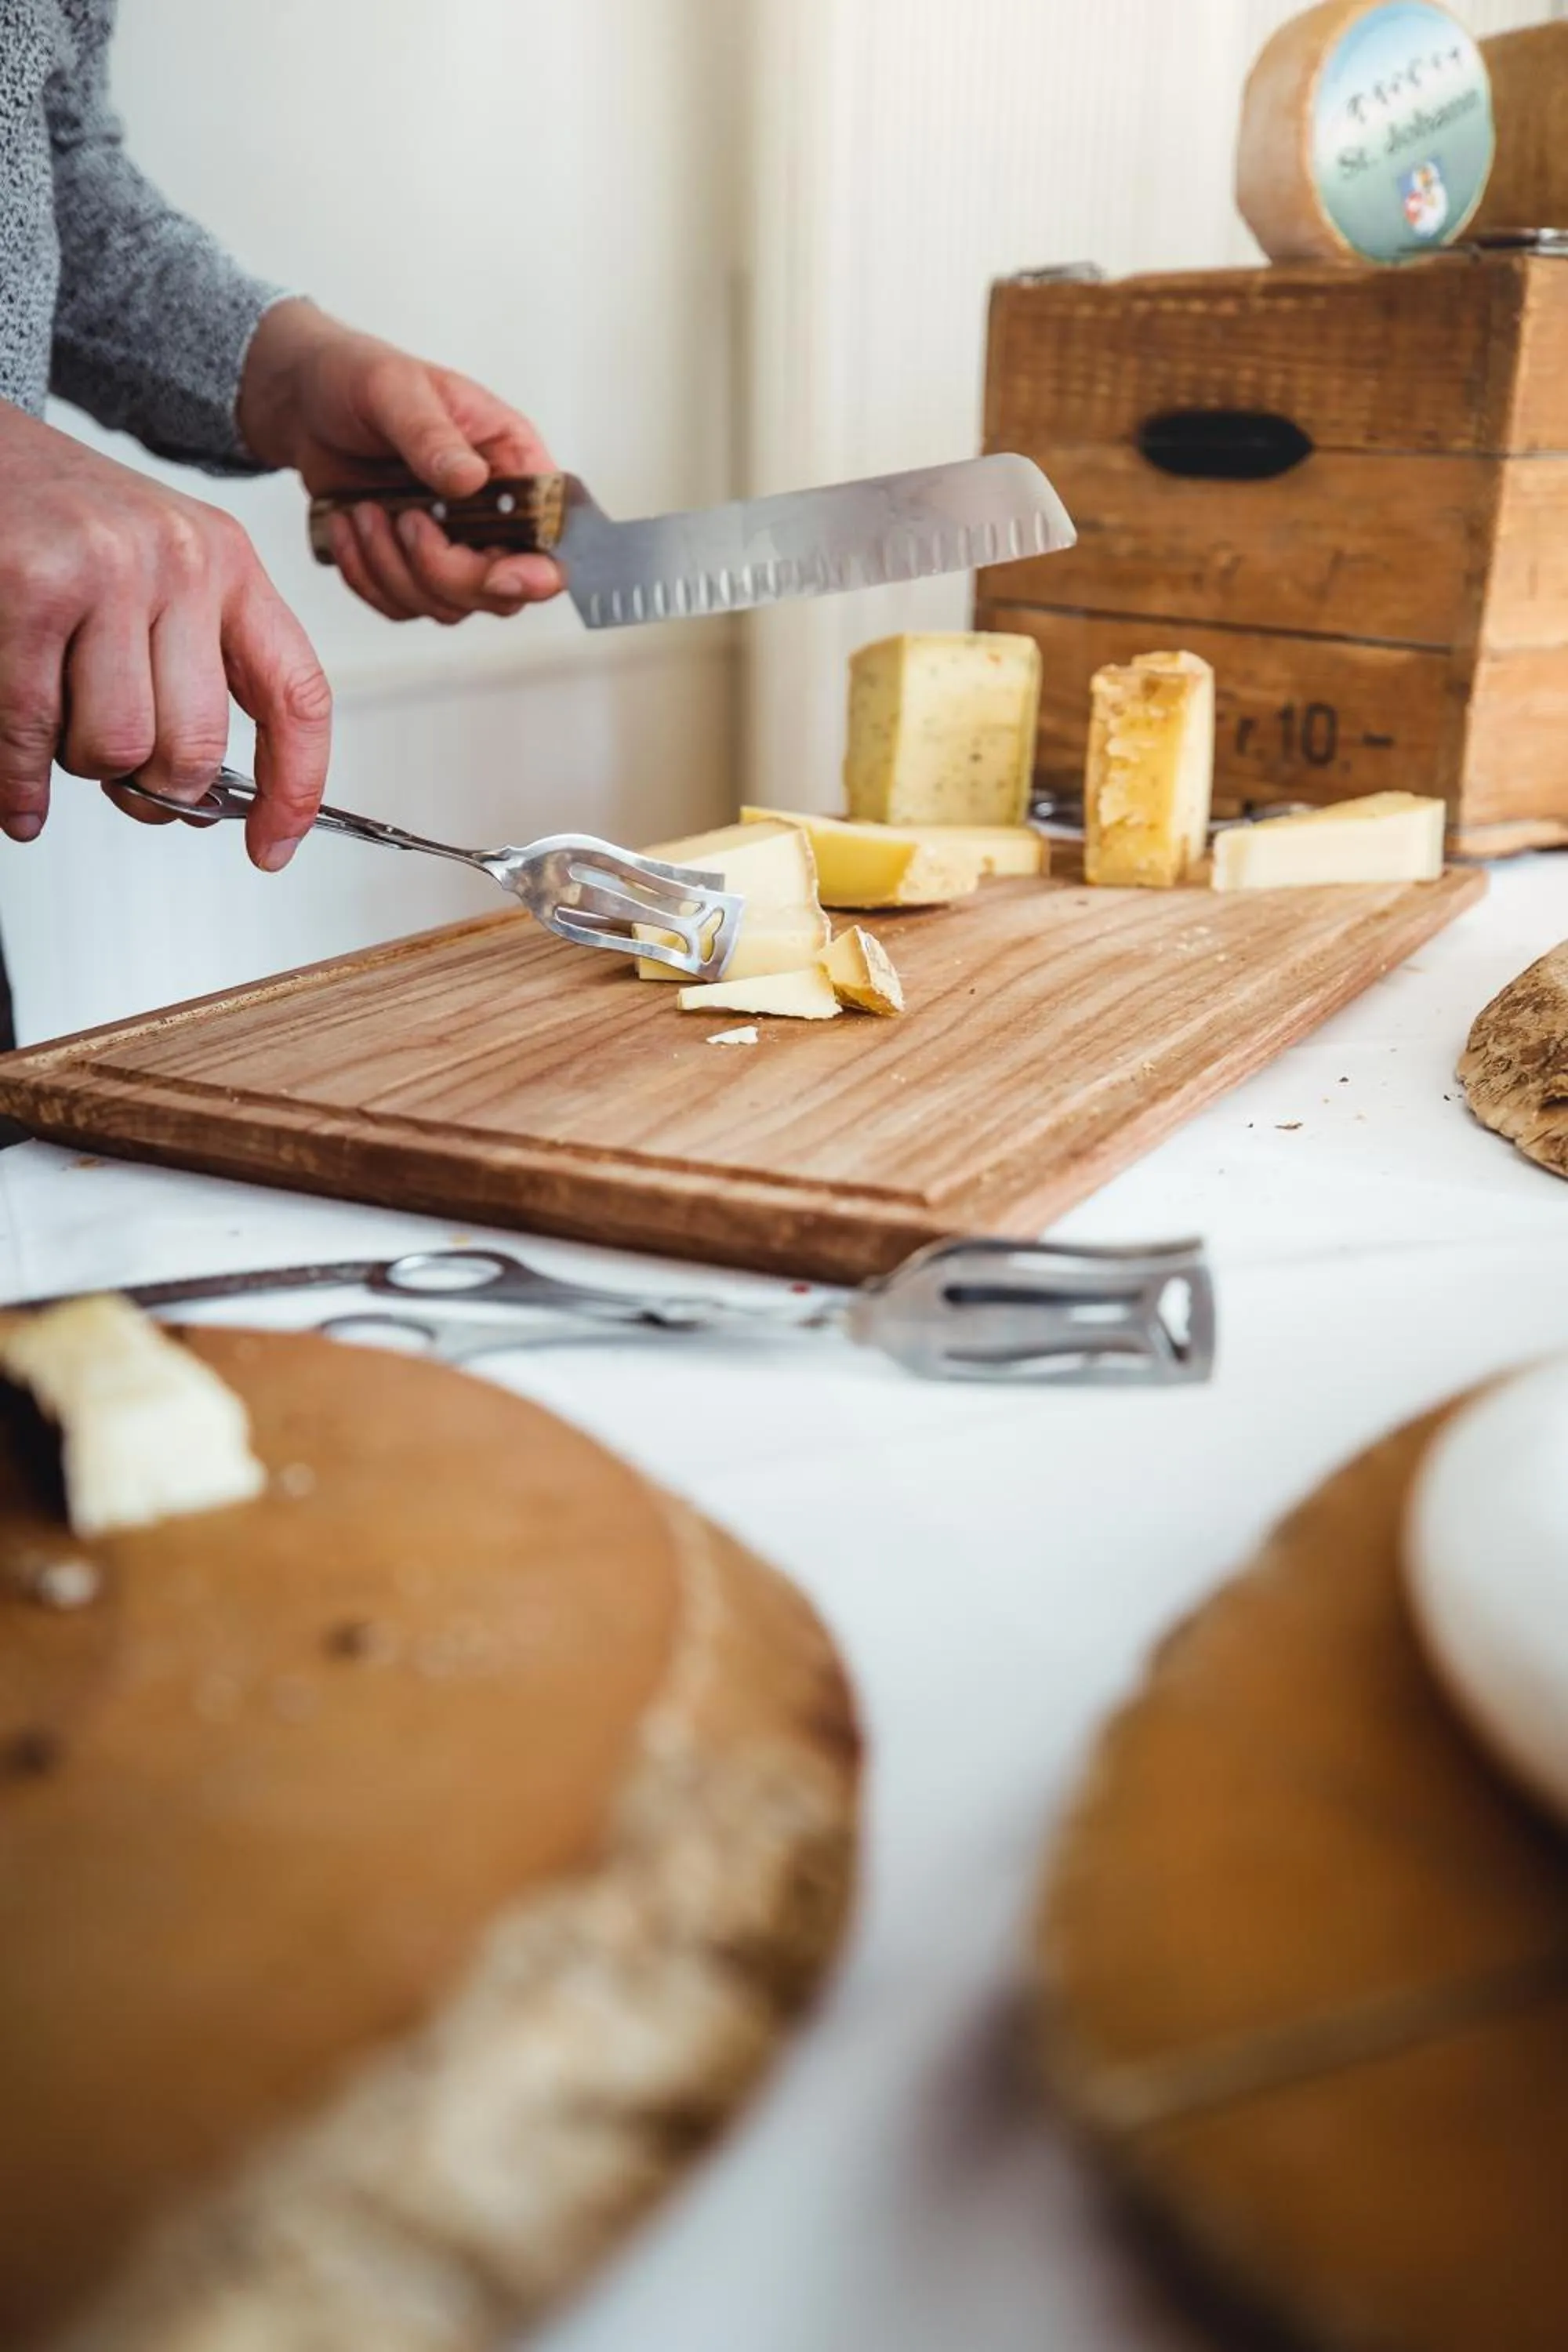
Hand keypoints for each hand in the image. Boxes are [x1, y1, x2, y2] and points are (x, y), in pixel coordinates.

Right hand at [0, 400, 328, 868]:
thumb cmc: (56, 521)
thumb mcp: (155, 572)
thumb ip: (189, 667)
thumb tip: (192, 794)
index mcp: (230, 563)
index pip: (297, 697)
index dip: (295, 790)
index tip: (271, 847)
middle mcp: (181, 560)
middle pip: (194, 749)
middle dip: (153, 791)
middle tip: (121, 783)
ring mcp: (108, 569)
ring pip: (117, 748)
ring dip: (80, 767)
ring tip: (60, 733)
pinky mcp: (32, 586)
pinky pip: (35, 731)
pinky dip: (19, 780)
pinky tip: (17, 797)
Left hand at [238, 300, 563, 625]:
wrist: (306, 402)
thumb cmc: (358, 379)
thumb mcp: (394, 388)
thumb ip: (432, 435)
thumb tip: (470, 479)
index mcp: (512, 463)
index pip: (549, 538)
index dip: (535, 572)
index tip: (496, 574)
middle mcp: (493, 515)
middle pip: (501, 591)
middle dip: (444, 572)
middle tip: (403, 519)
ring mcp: (454, 547)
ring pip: (448, 606)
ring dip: (394, 570)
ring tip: (362, 512)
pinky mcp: (411, 567)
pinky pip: (401, 606)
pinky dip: (366, 577)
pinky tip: (348, 527)